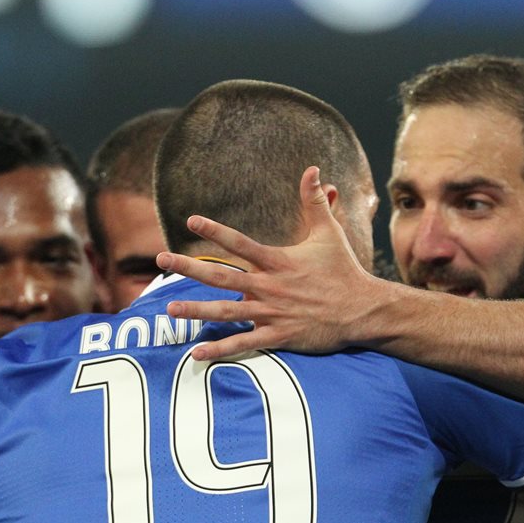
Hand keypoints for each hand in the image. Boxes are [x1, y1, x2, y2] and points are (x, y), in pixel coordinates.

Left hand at [155, 166, 385, 359]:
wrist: (363, 310)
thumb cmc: (344, 270)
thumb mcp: (329, 233)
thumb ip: (315, 202)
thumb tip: (312, 169)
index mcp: (278, 261)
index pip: (240, 243)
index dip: (215, 231)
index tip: (191, 221)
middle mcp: (270, 286)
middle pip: (221, 276)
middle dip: (188, 268)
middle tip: (160, 260)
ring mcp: (273, 313)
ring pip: (226, 312)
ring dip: (196, 311)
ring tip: (168, 309)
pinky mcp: (279, 335)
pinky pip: (244, 343)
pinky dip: (220, 349)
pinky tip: (196, 352)